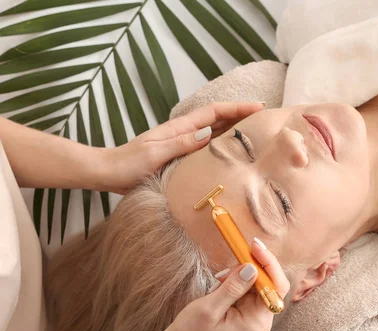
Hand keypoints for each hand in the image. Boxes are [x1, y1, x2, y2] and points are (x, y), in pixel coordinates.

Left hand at [102, 102, 263, 193]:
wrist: (108, 173)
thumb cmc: (127, 165)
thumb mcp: (154, 155)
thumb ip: (180, 144)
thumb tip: (207, 133)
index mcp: (179, 128)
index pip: (214, 113)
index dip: (237, 108)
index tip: (259, 107)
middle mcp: (184, 133)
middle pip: (219, 119)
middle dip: (242, 114)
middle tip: (266, 118)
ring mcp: (183, 144)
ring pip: (215, 132)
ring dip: (236, 129)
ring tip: (258, 132)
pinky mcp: (181, 156)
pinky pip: (208, 147)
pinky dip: (223, 145)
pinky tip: (233, 152)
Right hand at [165, 240, 289, 330]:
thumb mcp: (210, 308)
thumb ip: (233, 288)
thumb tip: (252, 267)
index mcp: (257, 322)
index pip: (276, 288)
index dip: (269, 264)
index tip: (255, 247)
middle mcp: (261, 318)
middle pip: (269, 282)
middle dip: (249, 269)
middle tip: (227, 269)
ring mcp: (254, 313)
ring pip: (257, 281)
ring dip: (239, 274)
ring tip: (219, 283)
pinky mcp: (246, 308)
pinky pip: (248, 286)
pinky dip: (235, 280)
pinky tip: (221, 285)